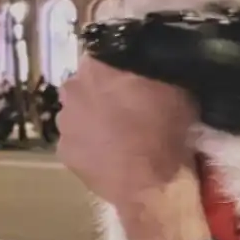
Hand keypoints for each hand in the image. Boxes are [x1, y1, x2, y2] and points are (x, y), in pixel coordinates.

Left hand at [58, 57, 209, 239]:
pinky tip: (110, 153)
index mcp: (97, 66)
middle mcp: (72, 89)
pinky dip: (89, 143)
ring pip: (79, 112)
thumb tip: (150, 57)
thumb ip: (155, 66)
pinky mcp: (64, 152)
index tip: (133, 79)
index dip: (119, 66)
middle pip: (87, 82)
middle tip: (128, 106)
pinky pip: (77, 140)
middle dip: (103, 90)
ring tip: (119, 133)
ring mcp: (65, 122)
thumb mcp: (176, 88)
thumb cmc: (167, 132)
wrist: (153, 186)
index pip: (104, 53)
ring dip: (94, 117)